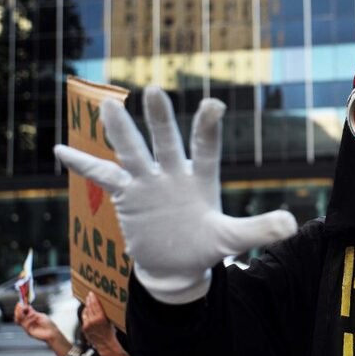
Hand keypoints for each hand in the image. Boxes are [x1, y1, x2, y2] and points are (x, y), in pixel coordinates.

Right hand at [14, 303, 56, 342]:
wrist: (53, 332)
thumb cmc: (48, 324)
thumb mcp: (40, 315)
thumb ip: (32, 312)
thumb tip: (26, 306)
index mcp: (30, 319)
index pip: (21, 314)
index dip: (19, 308)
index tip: (19, 303)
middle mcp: (27, 323)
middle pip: (17, 318)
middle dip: (18, 311)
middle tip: (21, 307)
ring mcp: (27, 328)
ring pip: (20, 321)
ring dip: (26, 316)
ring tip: (33, 313)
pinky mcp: (29, 332)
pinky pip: (25, 325)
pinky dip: (29, 320)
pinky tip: (35, 318)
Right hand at [54, 87, 297, 303]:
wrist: (176, 265)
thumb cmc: (205, 246)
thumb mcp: (232, 240)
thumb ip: (259, 230)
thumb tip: (292, 224)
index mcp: (202, 178)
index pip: (205, 148)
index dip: (208, 127)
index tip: (214, 103)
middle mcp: (173, 173)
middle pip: (167, 141)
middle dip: (161, 119)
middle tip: (153, 90)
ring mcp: (149, 182)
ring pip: (132, 151)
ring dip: (120, 131)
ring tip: (107, 104)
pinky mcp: (128, 196)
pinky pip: (103, 177)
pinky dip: (84, 165)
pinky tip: (62, 149)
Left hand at [81, 292, 117, 352]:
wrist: (105, 344)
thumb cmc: (110, 333)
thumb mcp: (110, 320)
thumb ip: (104, 313)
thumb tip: (100, 304)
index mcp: (101, 318)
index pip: (95, 305)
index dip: (93, 298)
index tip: (92, 293)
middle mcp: (92, 321)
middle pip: (90, 307)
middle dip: (89, 300)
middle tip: (89, 294)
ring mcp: (87, 325)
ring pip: (86, 312)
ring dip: (87, 306)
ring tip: (88, 301)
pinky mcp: (84, 328)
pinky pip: (84, 318)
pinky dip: (85, 313)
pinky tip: (87, 310)